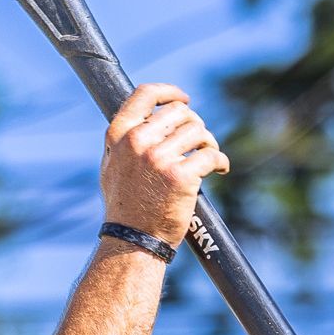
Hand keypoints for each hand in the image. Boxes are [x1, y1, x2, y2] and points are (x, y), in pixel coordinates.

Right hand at [100, 81, 229, 248]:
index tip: (184, 98)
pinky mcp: (181, 176)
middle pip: (179, 112)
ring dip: (209, 142)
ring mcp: (159, 158)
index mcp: (119, 135)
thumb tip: (148, 118)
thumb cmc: (126, 208)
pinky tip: (220, 168)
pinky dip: (220, 161)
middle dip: (194, 124)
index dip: (169, 92)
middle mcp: (137, 142)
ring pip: (198, 131)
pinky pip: (211, 156)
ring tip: (208, 156)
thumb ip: (127, 141)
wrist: (133, 242)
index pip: (145, 94)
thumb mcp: (113, 167)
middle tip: (199, 142)